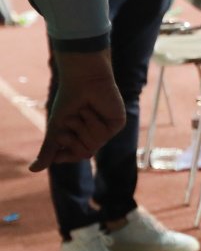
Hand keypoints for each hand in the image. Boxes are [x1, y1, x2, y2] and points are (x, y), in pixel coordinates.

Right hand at [31, 48, 125, 171]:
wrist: (83, 80)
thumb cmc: (69, 100)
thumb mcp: (55, 127)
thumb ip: (49, 149)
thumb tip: (33, 170)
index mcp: (82, 137)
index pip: (74, 156)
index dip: (65, 152)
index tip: (61, 135)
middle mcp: (96, 136)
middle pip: (84, 153)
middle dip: (73, 135)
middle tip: (72, 118)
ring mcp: (108, 131)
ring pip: (93, 146)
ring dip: (82, 126)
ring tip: (84, 110)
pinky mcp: (117, 124)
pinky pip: (102, 135)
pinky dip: (92, 121)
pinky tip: (94, 109)